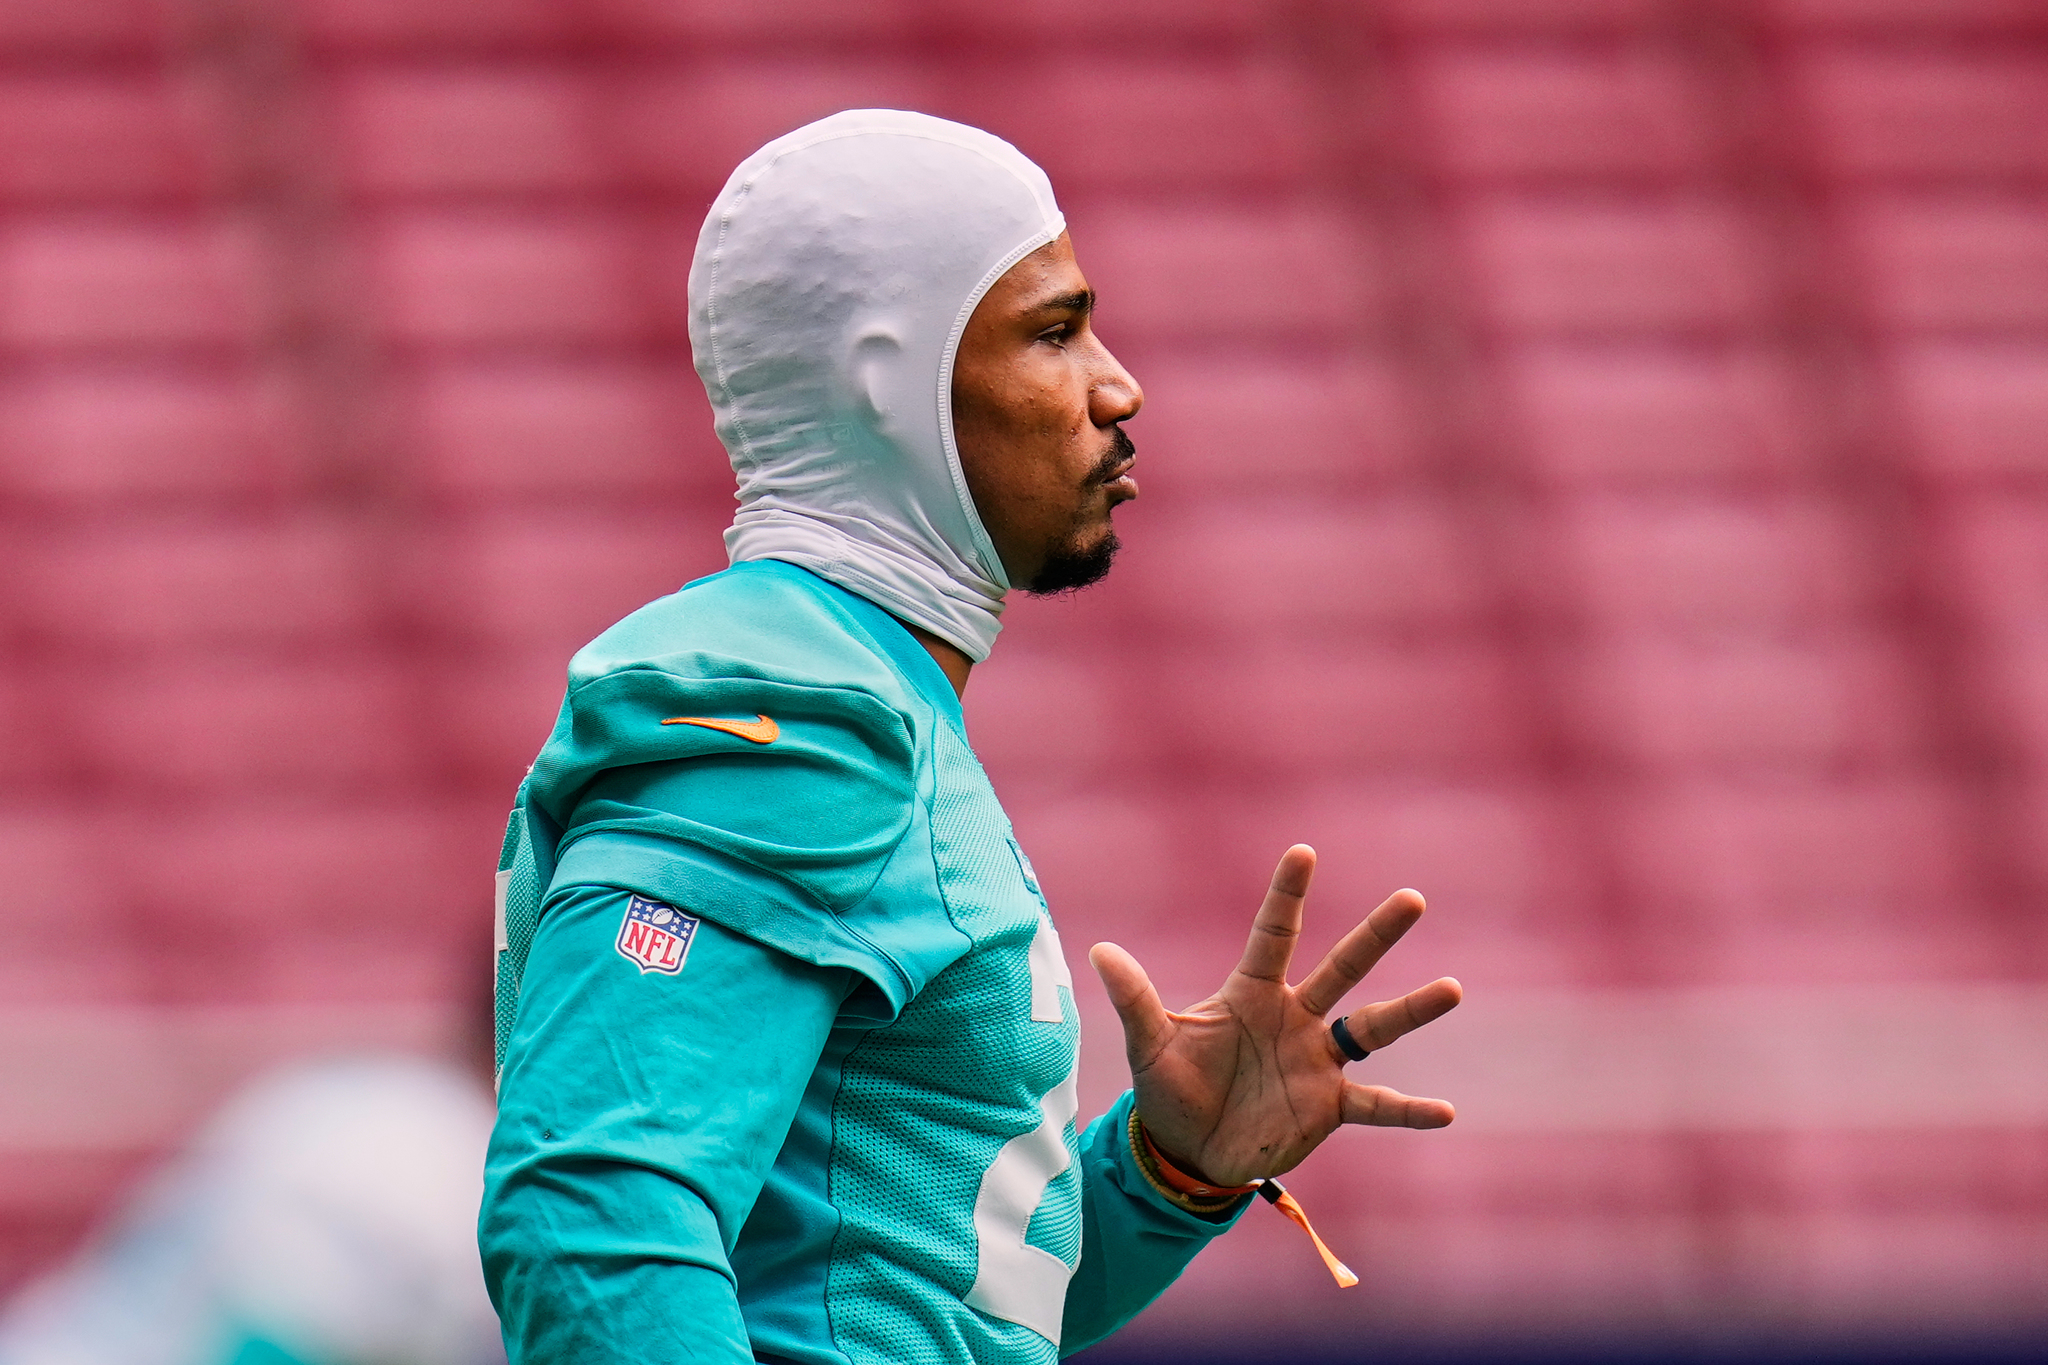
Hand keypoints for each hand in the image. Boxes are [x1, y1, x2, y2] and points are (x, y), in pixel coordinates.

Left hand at [1088, 844, 1461, 1186]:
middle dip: (1376, 935)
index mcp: (1252, 993)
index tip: (1302, 851)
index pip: (1273, 935)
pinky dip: (1409, 1110)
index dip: (1286, 895)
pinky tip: (1446, 1112)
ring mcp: (1317, 1061)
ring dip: (1412, 1010)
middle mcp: (1295, 1018)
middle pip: (1343, 968)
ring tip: (1452, 988)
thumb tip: (1098, 950)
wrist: (1186, 1150)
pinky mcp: (1329, 1107)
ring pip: (1374, 1027)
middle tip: (1412, 898)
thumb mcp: (1149, 1045)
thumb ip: (1134, 998)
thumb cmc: (1169, 1088)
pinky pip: (1377, 1105)